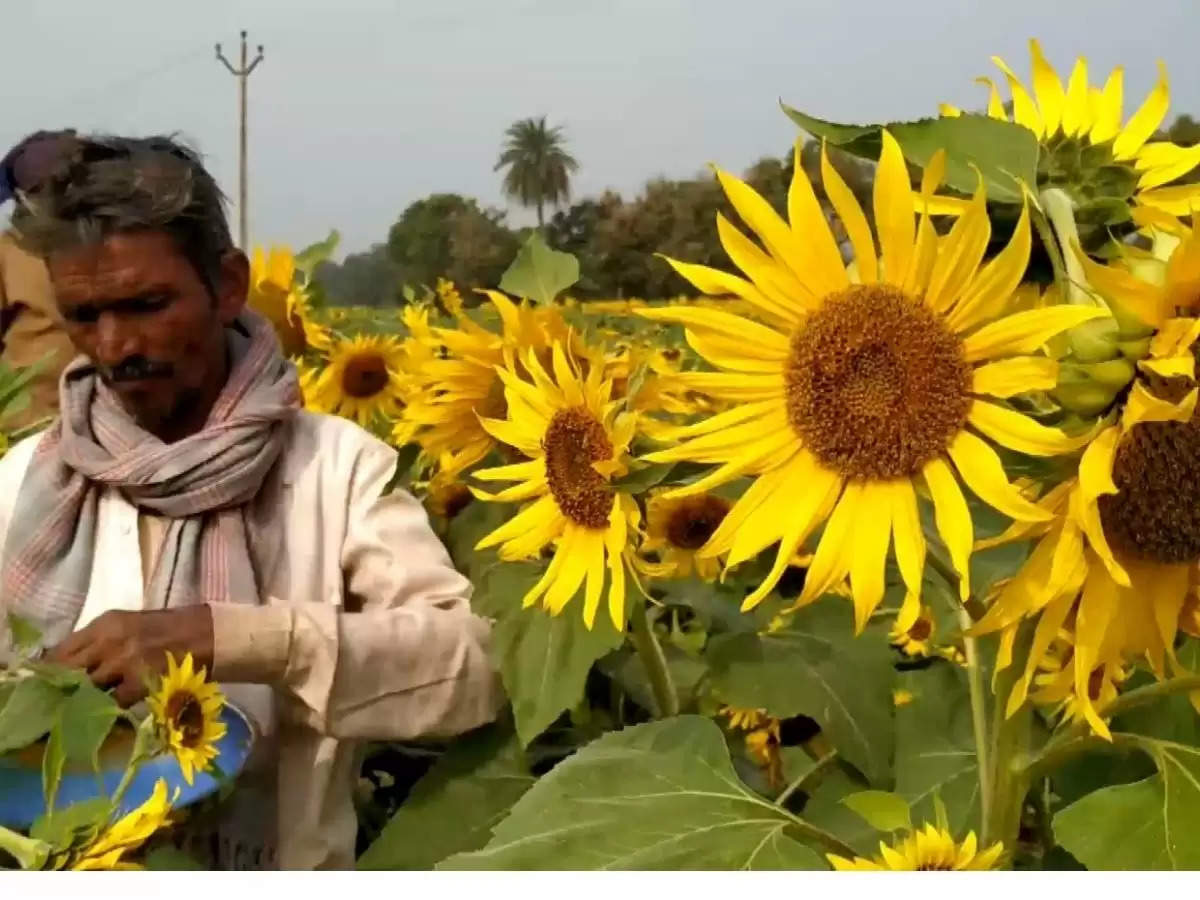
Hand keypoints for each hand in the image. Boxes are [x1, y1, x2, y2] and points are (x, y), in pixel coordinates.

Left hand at [46, 607, 213, 706]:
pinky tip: (116, 708)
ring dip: (87, 700)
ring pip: (87, 689)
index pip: (61, 650)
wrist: (209, 635)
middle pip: (67, 671)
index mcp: (105, 623)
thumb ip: (99, 642)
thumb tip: (69, 667)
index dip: (51, 670)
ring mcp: (123, 662)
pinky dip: (111, 708)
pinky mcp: (139, 683)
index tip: (50, 683)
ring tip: (91, 706)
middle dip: (64, 687)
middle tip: (65, 700)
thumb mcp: (129, 626)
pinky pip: (112, 703)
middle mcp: (109, 640)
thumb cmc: (170, 630)